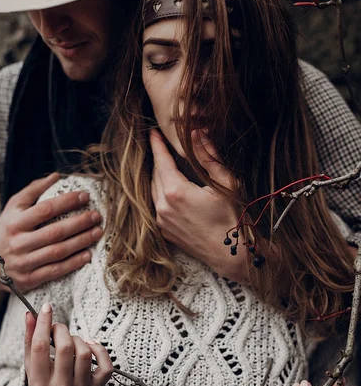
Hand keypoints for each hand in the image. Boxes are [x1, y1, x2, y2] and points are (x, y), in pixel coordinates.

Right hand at [0, 173, 102, 293]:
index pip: (45, 209)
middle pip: (54, 232)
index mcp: (15, 222)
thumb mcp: (13, 208)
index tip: (85, 196)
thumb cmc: (7, 230)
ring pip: (57, 252)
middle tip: (96, 215)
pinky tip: (88, 255)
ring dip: (81, 242)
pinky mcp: (30, 279)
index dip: (67, 202)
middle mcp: (18, 242)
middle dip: (79, 223)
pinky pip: (56, 270)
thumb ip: (33, 191)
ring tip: (98, 232)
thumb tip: (57, 176)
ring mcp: (24, 262)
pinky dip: (74, 263)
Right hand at [24, 303, 112, 385]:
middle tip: (57, 329)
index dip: (44, 323)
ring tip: (70, 341)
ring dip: (78, 339)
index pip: (40, 347)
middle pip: (64, 348)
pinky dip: (99, 350)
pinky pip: (105, 365)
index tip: (47, 307)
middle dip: (61, 330)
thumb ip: (30, 339)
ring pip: (84, 353)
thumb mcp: (30, 364)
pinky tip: (90, 345)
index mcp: (39, 384)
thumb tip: (30, 314)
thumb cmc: (43, 381)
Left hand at [150, 129, 244, 280]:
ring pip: (154, 191)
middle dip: (159, 159)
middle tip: (161, 145)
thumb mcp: (225, 183)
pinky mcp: (165, 231)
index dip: (157, 145)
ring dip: (159, 176)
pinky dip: (162, 193)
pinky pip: (158, 206)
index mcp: (176, 192)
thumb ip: (208, 157)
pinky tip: (171, 188)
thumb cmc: (232, 218)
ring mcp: (162, 221)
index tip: (153, 132)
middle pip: (156, 175)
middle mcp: (163, 207)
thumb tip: (197, 133)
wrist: (230, 253)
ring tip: (166, 165)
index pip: (162, 161)